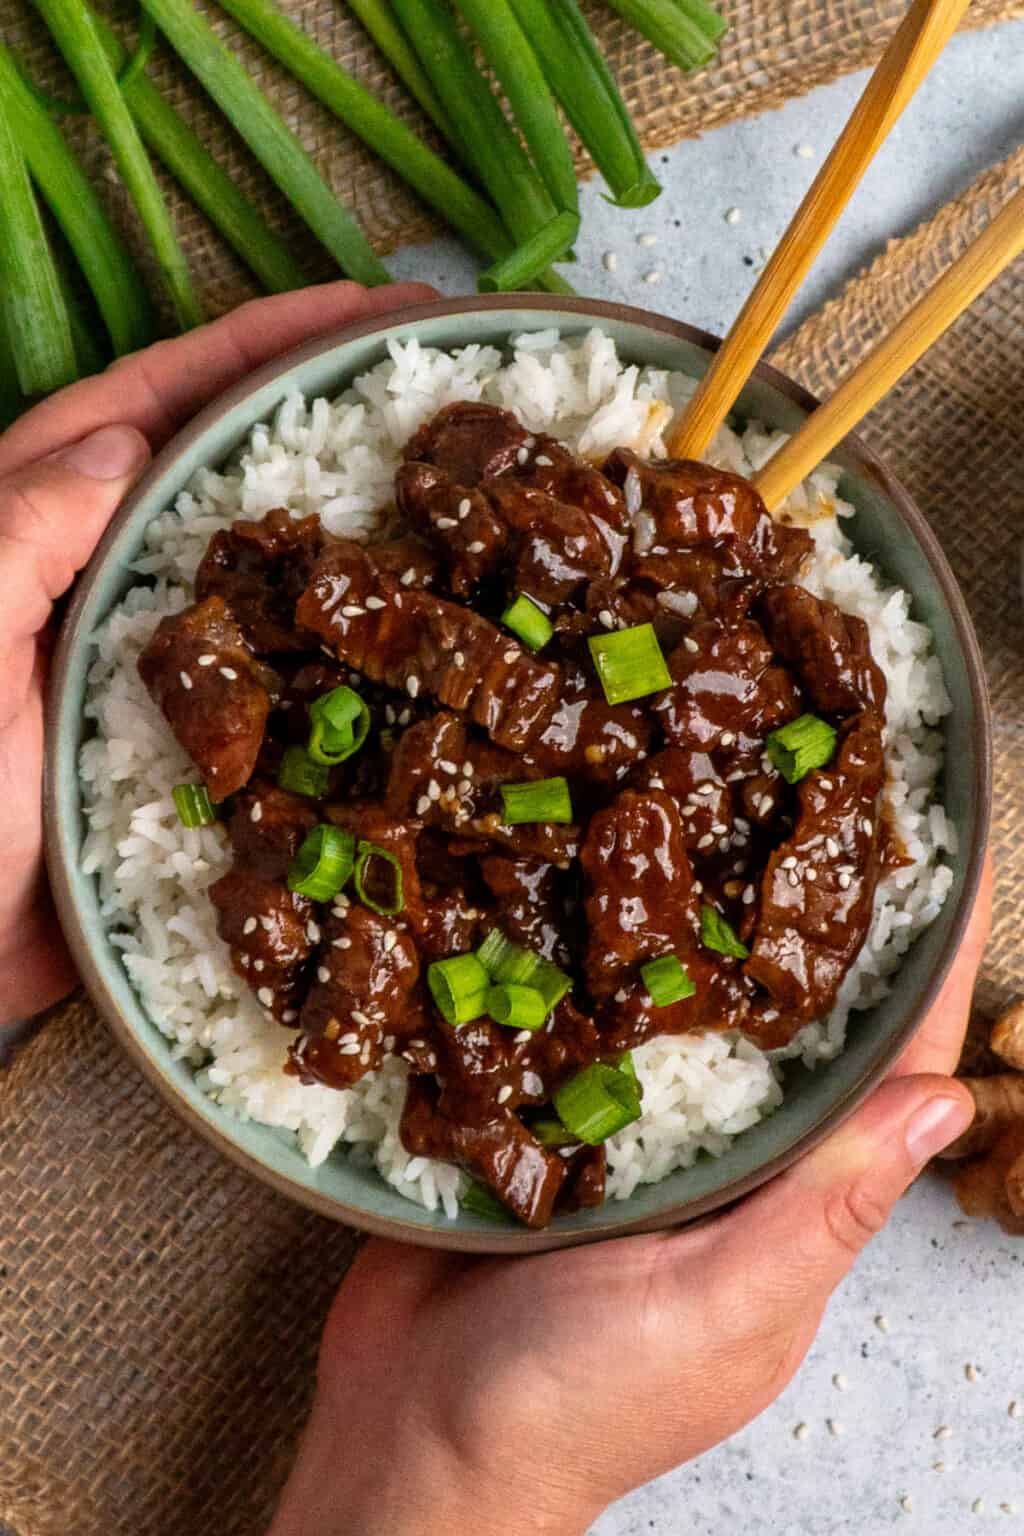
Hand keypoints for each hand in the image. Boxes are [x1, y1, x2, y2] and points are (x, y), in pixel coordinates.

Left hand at [0, 280, 435, 1028]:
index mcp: (36, 529)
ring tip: (457, 495)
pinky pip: (286, 683)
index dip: (262, 345)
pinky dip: (352, 656)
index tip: (370, 306)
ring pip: (271, 572)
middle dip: (331, 415)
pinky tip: (421, 644)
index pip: (157, 403)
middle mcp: (106, 580)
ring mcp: (158, 665)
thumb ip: (19, 540)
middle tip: (444, 382)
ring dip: (355, 531)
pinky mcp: (194, 750)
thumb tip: (122, 443)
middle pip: (230, 469)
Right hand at [270, 860, 989, 1535]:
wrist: (413, 1431)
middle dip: (807, 917)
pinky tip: (577, 880)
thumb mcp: (722, 1309)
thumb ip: (825, 1210)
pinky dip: (585, 956)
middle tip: (814, 795)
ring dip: (696, 919)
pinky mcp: (538, 1114)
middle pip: (786, 1019)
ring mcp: (626, 1132)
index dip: (924, 969)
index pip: (885, 1071)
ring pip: (678, 1006)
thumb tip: (946, 1102)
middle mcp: (719, 1158)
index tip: (944, 861)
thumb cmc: (576, 1398)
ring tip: (707, 803)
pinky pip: (574, 1021)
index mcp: (787, 1205)